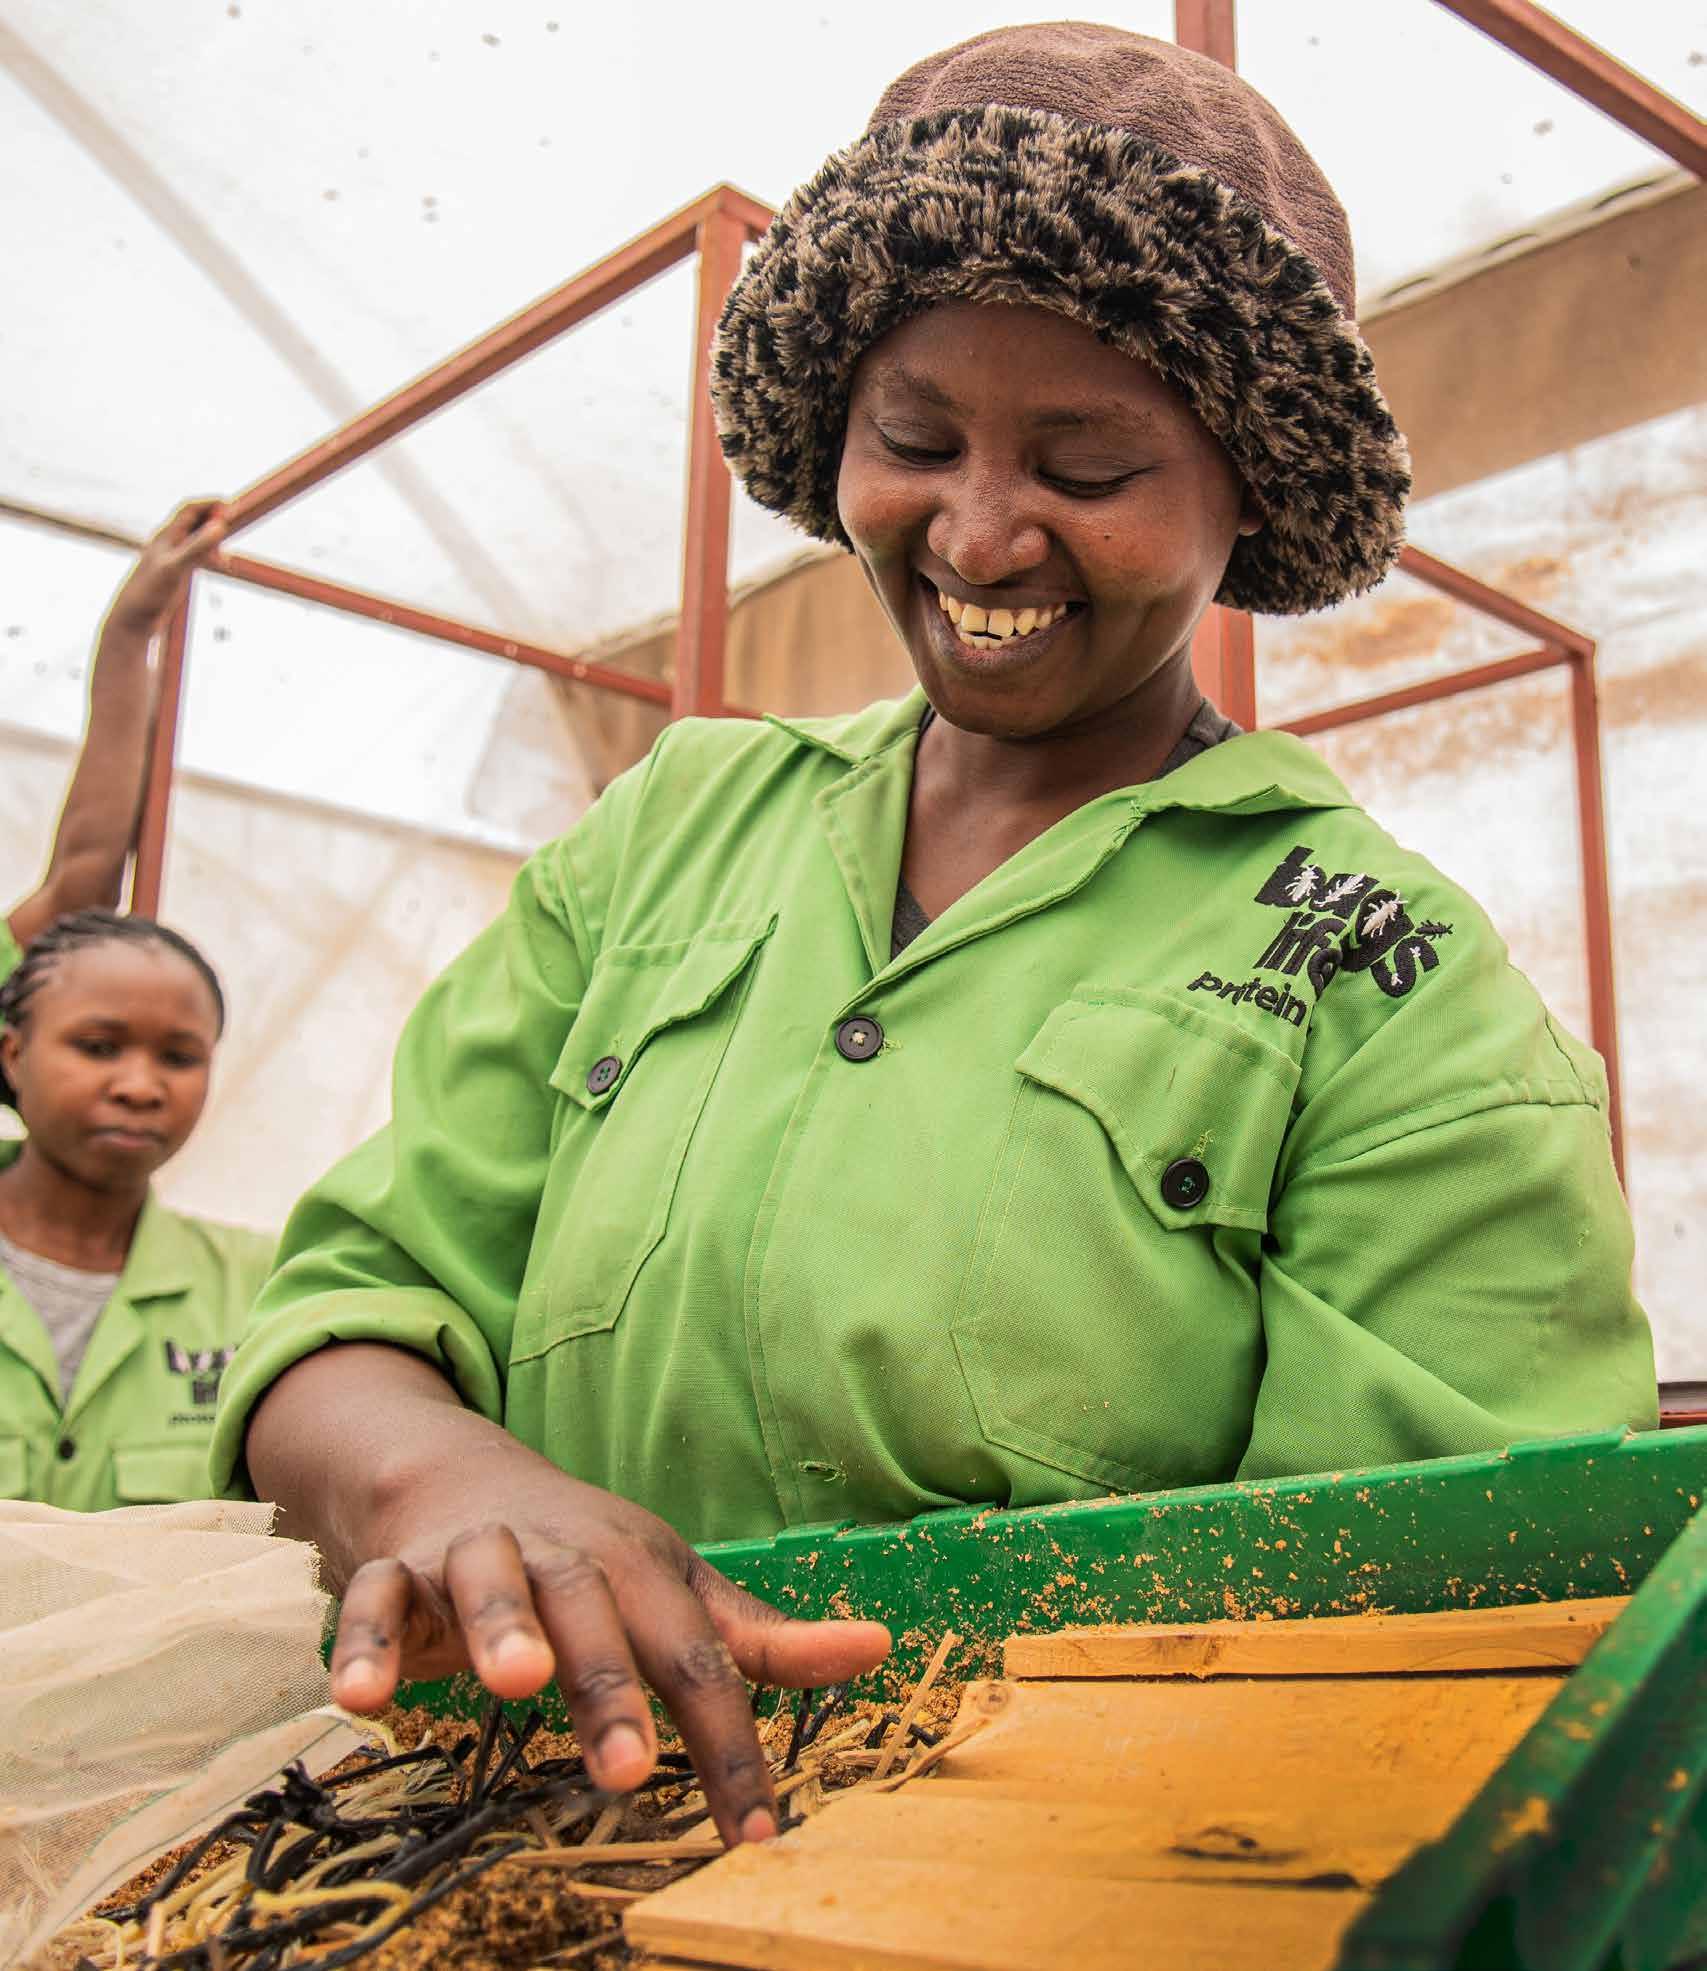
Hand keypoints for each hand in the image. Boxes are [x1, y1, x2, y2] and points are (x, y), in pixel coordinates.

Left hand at [104, 499, 227, 639]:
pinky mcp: (174, 571)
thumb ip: (197, 547)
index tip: (230, 505)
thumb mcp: (176, 568)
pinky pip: (196, 553)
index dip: (210, 503)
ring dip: (214, 538)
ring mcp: (171, 556)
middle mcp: (167, 542)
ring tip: (226, 556)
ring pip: (196, 537)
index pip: (189, 509)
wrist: (133, 619)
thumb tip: (220, 526)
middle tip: (233, 524)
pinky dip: (211, 552)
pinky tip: (220, 564)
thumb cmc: (150, 592)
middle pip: (193, 520)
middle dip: (214, 518)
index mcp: (166, 536)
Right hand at [327, 1422, 890, 1846]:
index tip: (757, 1833)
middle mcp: (563, 1558)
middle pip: (594, 1619)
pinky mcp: (400, 1572)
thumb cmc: (592, 1561)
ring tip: (514, 1685)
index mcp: (640, 1572)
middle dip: (610, 1690)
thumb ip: (761, 1639)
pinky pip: (375, 1599)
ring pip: (491, 1583)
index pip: (696, 1660)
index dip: (729, 1745)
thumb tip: (878, 1649)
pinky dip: (366, 1641)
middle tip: (625, 1769)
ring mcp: (478, 1557)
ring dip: (503, 1628)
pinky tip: (362, 1698)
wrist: (466, 1479)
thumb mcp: (677, 1592)